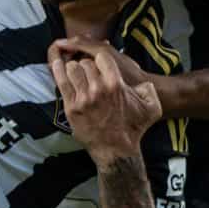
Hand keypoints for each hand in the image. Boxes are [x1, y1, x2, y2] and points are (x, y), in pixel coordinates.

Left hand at [51, 39, 159, 161]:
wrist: (116, 150)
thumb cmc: (133, 129)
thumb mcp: (151, 108)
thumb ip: (149, 90)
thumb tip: (143, 82)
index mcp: (116, 84)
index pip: (102, 58)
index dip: (100, 60)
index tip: (99, 65)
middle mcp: (98, 89)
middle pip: (85, 63)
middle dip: (86, 65)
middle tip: (86, 71)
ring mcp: (83, 98)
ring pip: (72, 69)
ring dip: (73, 69)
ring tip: (75, 72)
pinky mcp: (71, 108)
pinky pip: (61, 82)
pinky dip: (58, 71)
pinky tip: (57, 65)